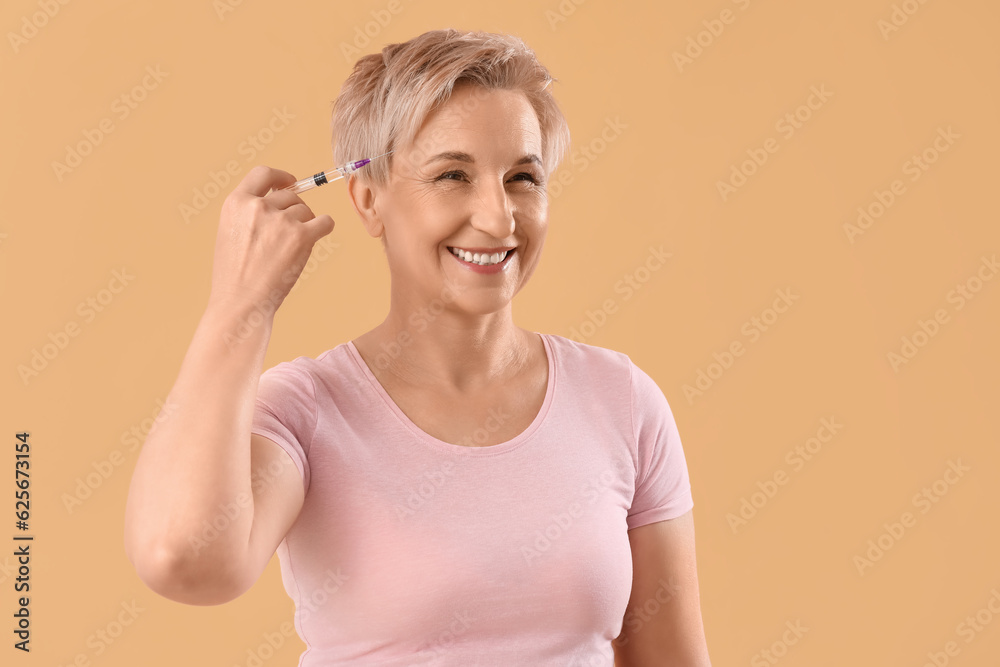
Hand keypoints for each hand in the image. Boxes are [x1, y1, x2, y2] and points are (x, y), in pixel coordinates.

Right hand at [207, 165, 334, 312]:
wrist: (241, 302)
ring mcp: (281, 220)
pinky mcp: (301, 236)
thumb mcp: (230, 232)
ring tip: (292, 249)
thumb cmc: (235, 274)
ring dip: (306, 225)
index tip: (290, 182)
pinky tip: (317, 237)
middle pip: (290, 196)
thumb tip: (280, 197)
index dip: (280, 177)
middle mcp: (258, 207)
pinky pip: (325, 222)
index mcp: (235, 203)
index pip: (262, 174)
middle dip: (295, 211)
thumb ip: (249, 213)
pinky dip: (324, 228)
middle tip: (290, 234)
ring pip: (306, 211)